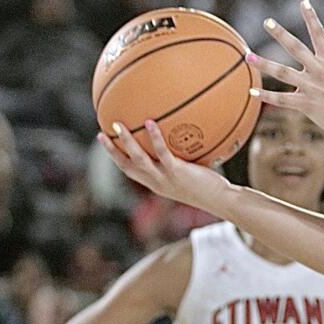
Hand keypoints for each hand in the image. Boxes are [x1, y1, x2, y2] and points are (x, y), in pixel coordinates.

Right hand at [97, 119, 234, 214]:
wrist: (221, 201)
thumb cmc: (210, 188)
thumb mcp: (190, 175)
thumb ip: (182, 161)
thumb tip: (184, 138)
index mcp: (157, 184)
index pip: (131, 171)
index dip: (116, 158)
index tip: (107, 143)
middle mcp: (157, 183)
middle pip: (127, 166)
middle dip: (112, 151)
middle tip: (102, 133)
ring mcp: (166, 178)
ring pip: (139, 159)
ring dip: (126, 142)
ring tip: (118, 124)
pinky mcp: (177, 172)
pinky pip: (162, 152)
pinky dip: (154, 137)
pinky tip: (149, 122)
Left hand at [248, 0, 323, 144]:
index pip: (319, 33)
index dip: (311, 17)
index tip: (304, 2)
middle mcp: (319, 70)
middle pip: (295, 47)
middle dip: (280, 33)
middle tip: (267, 21)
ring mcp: (312, 87)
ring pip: (282, 72)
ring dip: (264, 64)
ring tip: (248, 56)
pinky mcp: (307, 104)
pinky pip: (282, 100)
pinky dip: (266, 96)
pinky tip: (252, 91)